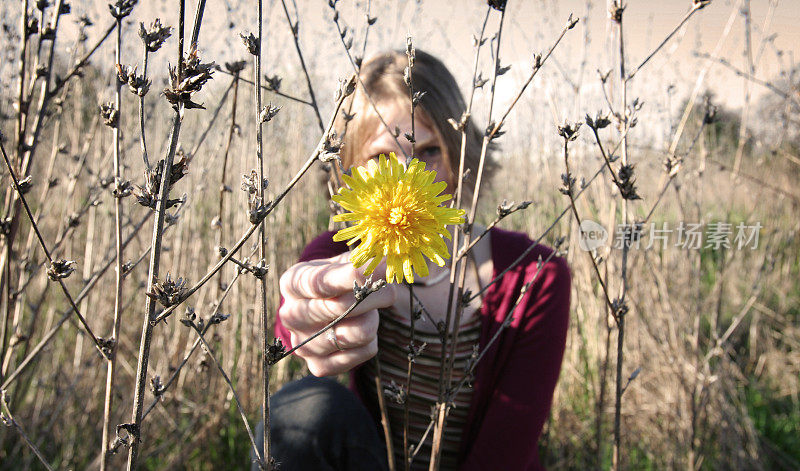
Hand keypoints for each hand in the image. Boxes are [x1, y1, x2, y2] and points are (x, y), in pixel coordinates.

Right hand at [278, 253, 395, 376]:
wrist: (325, 308)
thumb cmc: (338, 278)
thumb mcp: (344, 261)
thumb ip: (363, 260)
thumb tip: (386, 263)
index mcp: (293, 283)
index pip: (321, 282)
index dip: (353, 276)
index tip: (381, 268)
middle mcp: (291, 315)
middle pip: (340, 308)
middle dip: (373, 295)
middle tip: (389, 287)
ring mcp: (303, 344)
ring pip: (359, 332)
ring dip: (373, 318)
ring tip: (368, 310)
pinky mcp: (319, 366)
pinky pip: (364, 351)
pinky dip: (372, 340)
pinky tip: (361, 328)